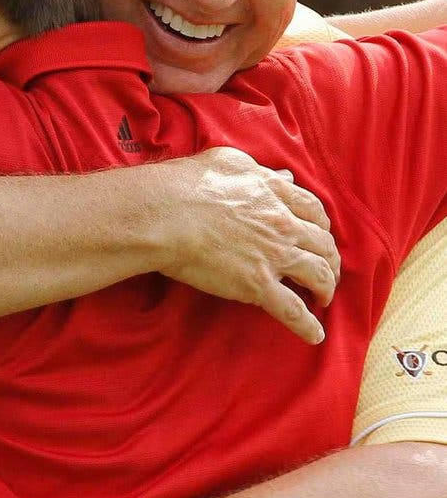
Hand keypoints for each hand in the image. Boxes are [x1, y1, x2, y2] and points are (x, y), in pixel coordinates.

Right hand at [151, 147, 339, 344]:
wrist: (165, 214)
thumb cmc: (186, 184)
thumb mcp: (228, 162)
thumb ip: (260, 171)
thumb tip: (283, 175)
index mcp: (275, 194)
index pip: (313, 210)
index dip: (322, 226)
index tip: (320, 236)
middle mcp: (282, 224)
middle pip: (323, 244)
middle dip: (330, 260)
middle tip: (327, 270)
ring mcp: (274, 256)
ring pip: (317, 275)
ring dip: (326, 288)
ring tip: (324, 298)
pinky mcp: (258, 285)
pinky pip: (293, 310)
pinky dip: (308, 325)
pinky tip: (315, 335)